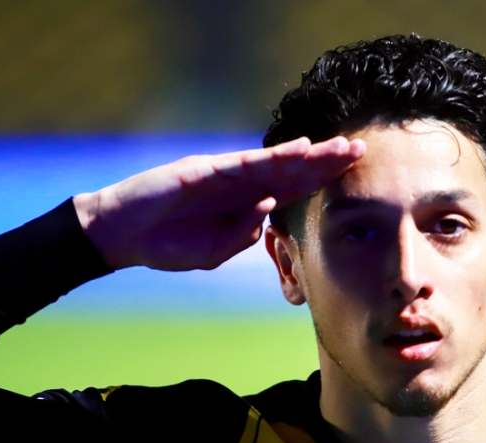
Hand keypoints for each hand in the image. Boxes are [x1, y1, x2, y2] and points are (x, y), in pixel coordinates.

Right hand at [73, 136, 365, 270]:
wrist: (123, 235)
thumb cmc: (168, 244)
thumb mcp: (213, 252)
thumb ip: (242, 235)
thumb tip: (268, 210)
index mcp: (247, 203)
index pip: (293, 188)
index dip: (323, 179)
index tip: (356, 173)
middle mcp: (242, 184)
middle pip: (292, 170)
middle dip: (327, 160)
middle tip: (362, 148)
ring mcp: (225, 175)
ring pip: (275, 162)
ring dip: (309, 154)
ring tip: (340, 147)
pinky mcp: (204, 170)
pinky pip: (244, 164)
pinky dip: (271, 157)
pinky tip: (299, 150)